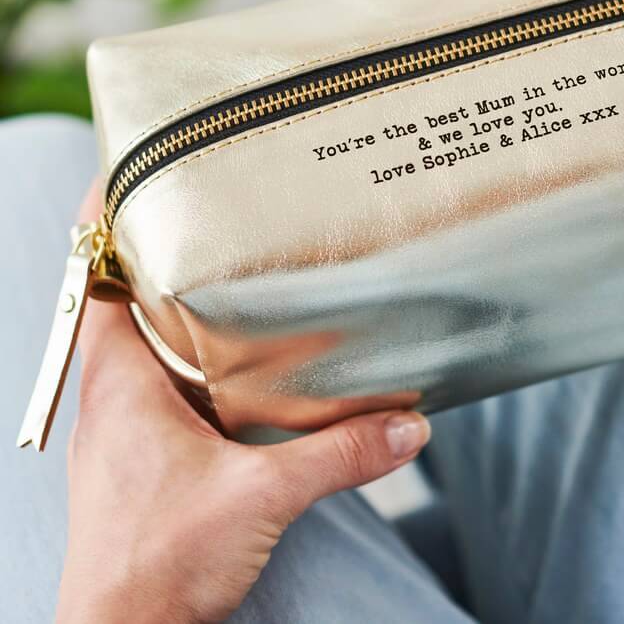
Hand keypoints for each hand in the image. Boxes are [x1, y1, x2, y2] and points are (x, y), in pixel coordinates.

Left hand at [57, 185, 430, 623]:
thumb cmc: (156, 568)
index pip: (95, 281)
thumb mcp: (261, 497)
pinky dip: (196, 358)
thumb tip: (407, 422)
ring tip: (233, 273)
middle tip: (214, 213)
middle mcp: (118, 395)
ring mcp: (130, 426)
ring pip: (148, 344)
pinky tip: (240, 363)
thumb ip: (338, 454)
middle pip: (127, 301)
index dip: (103, 227)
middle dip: (162, 255)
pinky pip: (167, 385)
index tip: (134, 176)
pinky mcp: (149, 455)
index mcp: (123, 383)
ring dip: (180, 308)